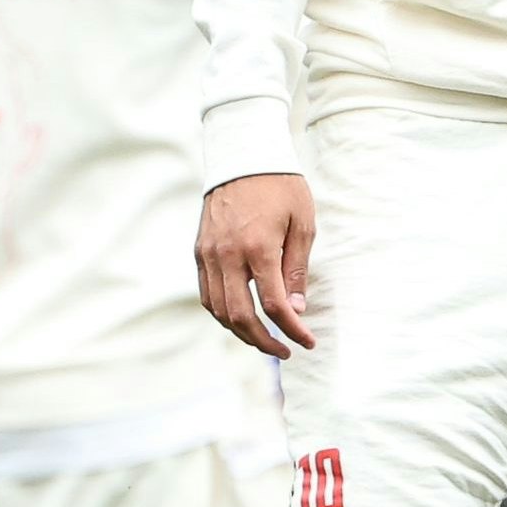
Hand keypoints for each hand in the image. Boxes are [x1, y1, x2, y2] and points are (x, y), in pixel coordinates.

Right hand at [198, 173, 318, 357]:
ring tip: (264, 339)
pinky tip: (241, 317)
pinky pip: (206, 293)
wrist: (242, 156)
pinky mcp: (199, 251)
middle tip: (284, 350)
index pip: (273, 304)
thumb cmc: (281, 187)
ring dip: (240, 331)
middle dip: (264, 341)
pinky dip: (223, 312)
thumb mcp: (302, 223)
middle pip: (240, 316)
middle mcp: (227, 255)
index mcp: (257, 247)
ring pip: (218, 310)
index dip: (292, 329)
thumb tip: (295, 309)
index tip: (307, 341)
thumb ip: (297, 269)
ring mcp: (208, 254)